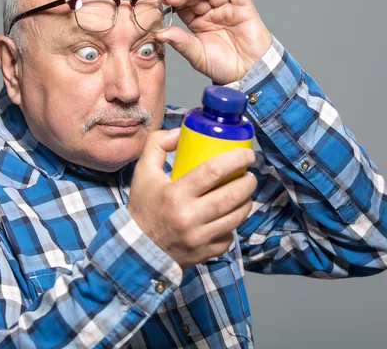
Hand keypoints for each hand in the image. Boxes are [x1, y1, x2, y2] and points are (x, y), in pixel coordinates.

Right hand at [127, 129, 256, 269]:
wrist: (137, 249)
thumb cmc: (143, 207)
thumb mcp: (143, 172)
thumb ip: (157, 145)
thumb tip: (180, 133)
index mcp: (175, 194)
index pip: (213, 171)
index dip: (236, 159)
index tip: (247, 154)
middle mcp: (189, 217)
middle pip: (232, 195)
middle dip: (248, 182)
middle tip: (249, 174)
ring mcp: (199, 238)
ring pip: (236, 217)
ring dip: (246, 202)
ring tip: (244, 192)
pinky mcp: (205, 253)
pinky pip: (230, 236)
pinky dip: (233, 224)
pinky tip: (229, 216)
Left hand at [156, 0, 271, 84]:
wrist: (248, 75)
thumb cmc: (224, 67)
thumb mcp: (197, 56)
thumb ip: (181, 43)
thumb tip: (159, 33)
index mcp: (198, 22)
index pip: (184, 5)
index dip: (174, 0)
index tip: (163, 0)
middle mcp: (212, 12)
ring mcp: (227, 8)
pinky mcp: (244, 7)